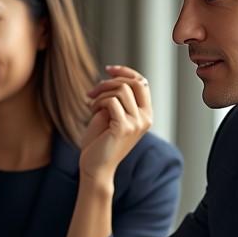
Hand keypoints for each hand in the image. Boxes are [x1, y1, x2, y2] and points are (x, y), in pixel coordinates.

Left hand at [80, 65, 151, 181]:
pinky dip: (98, 102)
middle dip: (110, 81)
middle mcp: (146, 118)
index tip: (108, 69)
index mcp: (145, 114)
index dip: (125, 71)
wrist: (95, 167)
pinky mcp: (124, 128)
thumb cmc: (100, 142)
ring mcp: (137, 123)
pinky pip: (112, 101)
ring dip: (101, 94)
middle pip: (134, 82)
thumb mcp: (111, 114)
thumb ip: (118, 98)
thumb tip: (115, 78)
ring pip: (121, 90)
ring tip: (92, 106)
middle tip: (92, 92)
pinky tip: (92, 112)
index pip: (142, 82)